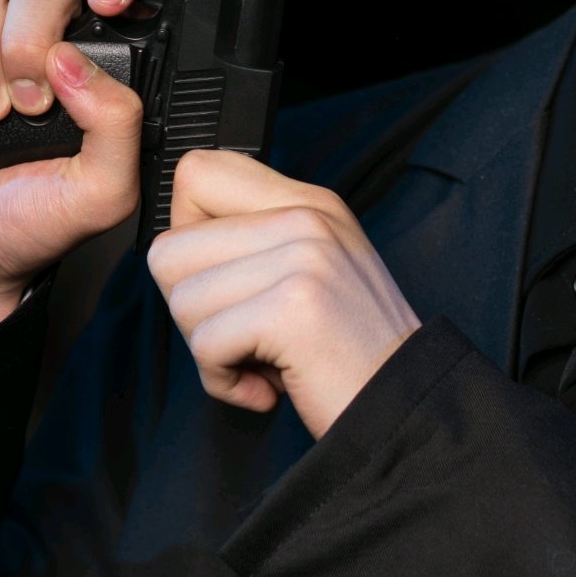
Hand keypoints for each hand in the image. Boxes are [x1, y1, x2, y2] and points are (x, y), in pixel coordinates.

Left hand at [148, 151, 420, 436]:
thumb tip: (172, 251)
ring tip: (262, 359)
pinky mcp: (293, 307)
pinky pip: (206, 344)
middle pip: (169, 250)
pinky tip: (265, 387)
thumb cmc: (346, 353)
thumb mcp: (309, 271)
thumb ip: (252, 242)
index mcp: (307, 201)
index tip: (222, 279)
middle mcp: (305, 216)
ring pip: (181, 300)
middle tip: (244, 335)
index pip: (196, 172)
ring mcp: (303, 257)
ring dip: (209, 351)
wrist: (406, 403)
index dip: (185, 236)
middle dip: (192, 310)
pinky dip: (223, 381)